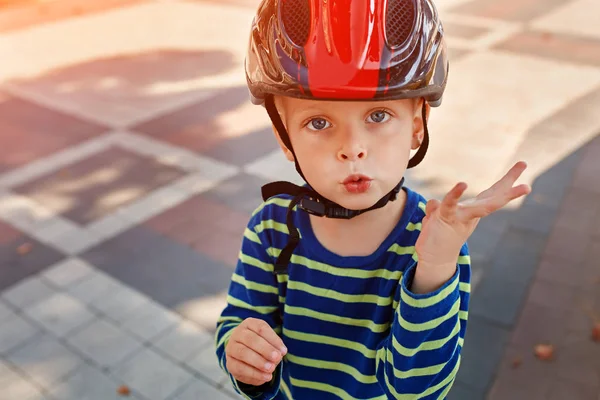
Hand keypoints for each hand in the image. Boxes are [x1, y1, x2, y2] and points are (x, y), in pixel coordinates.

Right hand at [225, 318, 286, 385]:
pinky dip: (254, 373)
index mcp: (249, 323)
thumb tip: (280, 353)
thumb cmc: (262, 346)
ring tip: (271, 368)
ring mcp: (231, 348)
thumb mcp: (269, 342)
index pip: (261, 328)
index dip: (273, 339)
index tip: (284, 351)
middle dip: (265, 349)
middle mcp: (238, 333)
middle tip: (277, 358)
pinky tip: (266, 377)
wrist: (246, 357)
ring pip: (243, 353)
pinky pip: (240, 368)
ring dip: (259, 362)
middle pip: (251, 339)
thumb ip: (275, 346)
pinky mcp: (229, 363)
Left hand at [416, 161, 530, 266]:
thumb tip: (433, 202)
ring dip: (501, 196)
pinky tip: (463, 184)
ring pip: (483, 205)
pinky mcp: (447, 218)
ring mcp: (461, 217)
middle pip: (494, 197)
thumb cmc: (438, 236)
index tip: (521, 166)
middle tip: (524, 164)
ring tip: (521, 186)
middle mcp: (471, 214)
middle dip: (510, 183)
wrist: (433, 260)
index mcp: (473, 211)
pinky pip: (451, 204)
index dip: (506, 183)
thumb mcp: (437, 217)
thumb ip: (437, 207)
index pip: (491, 194)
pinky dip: (455, 194)